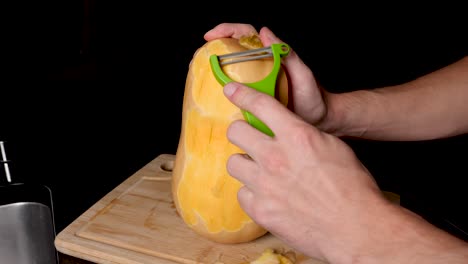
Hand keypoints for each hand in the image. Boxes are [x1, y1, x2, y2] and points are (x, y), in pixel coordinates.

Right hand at [205, 23, 328, 127]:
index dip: (227, 30)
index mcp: (271, 55)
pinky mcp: (254, 98)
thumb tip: (265, 32)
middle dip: (214, 46)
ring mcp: (256, 82)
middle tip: (199, 55)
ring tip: (199, 71)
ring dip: (215, 66)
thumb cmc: (313, 98)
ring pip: (232, 68)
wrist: (318, 122)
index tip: (210, 36)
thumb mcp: (304, 74)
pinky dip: (222, 88)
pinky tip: (212, 95)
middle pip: (234, 48)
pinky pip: (235, 90)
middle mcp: (262, 66)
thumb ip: (289, 54)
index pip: (247, 34)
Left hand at [222, 81, 389, 262]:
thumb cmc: (352, 187)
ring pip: (233, 163)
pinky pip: (242, 193)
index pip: (260, 105)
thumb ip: (302, 135)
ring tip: (259, 172)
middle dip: (241, 132)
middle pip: (236, 132)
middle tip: (249, 139)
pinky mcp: (260, 210)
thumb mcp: (332, 146)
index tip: (231, 90)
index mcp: (297, 136)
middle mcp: (275, 157)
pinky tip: (266, 196)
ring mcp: (264, 185)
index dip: (242, 94)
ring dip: (245, 164)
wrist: (356, 228)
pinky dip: (252, 193)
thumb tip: (285, 130)